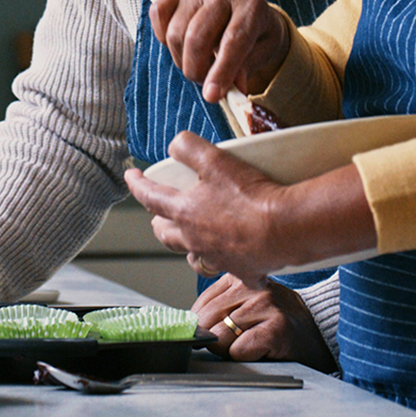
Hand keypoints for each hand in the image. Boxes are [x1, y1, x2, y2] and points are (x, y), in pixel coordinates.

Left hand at [124, 131, 291, 279]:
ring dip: (188, 247)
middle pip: (165, 234)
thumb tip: (174, 145)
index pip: (149, 197)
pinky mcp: (243, 270)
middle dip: (158, 222)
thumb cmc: (250, 195)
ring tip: (191, 239)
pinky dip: (230, 265)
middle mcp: (195, 240)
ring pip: (193, 257)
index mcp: (184, 212)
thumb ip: (188, 147)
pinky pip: (232, 271)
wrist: (285, 228)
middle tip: (158, 213)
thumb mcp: (215, 159)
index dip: (136, 184)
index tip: (130, 175)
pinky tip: (237, 260)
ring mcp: (218, 258)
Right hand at [148, 0, 290, 104]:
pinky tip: (181, 45)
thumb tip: (227, 91)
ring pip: (176, 32)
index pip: (233, 40)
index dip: (221, 71)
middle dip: (196, 70)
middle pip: (197, 37)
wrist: (248, 15)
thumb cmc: (255, 37)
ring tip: (197, 64)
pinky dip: (164, 37)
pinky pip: (158, 14)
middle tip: (203, 83)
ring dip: (181, 59)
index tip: (212, 96)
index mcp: (252, 6)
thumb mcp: (260, 55)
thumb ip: (243, 71)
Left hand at [194, 274, 335, 373]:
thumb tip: (189, 323)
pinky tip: (258, 350)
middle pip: (206, 320)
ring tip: (246, 345)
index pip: (201, 304)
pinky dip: (242, 356)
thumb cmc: (276, 318)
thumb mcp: (247, 301)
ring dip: (227, 350)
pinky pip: (239, 349)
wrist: (316, 331)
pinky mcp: (276, 328)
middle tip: (230, 344)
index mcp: (240, 277)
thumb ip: (221, 304)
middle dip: (211, 339)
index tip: (213, 332)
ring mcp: (265, 306)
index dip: (202, 325)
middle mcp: (253, 287)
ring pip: (220, 336)